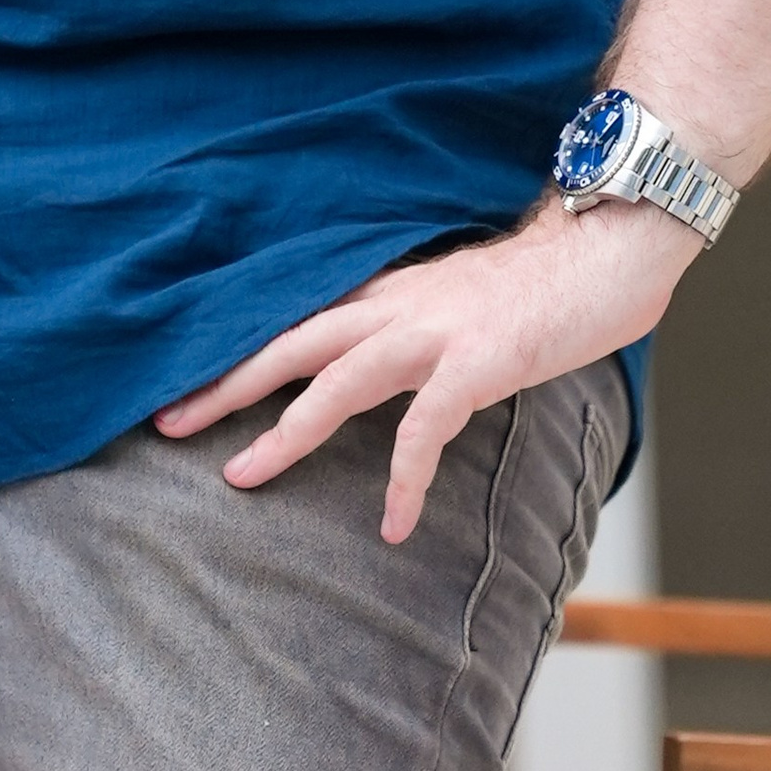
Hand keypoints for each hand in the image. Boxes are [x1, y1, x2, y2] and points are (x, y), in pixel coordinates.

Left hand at [153, 197, 702, 542]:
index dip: (234, 354)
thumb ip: (409, 331)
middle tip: (166, 425)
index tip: (179, 386)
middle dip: (223, 386)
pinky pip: (425, 429)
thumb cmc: (538, 286)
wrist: (605, 247)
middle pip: (287, 344)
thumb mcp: (453, 304)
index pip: (291, 322)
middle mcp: (393, 306)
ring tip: (240, 478)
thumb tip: (376, 367)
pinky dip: (404, 479)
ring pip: (335, 383)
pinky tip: (393, 523)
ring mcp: (432, 333)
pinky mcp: (477, 362)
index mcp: (384, 292)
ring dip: (284, 432)